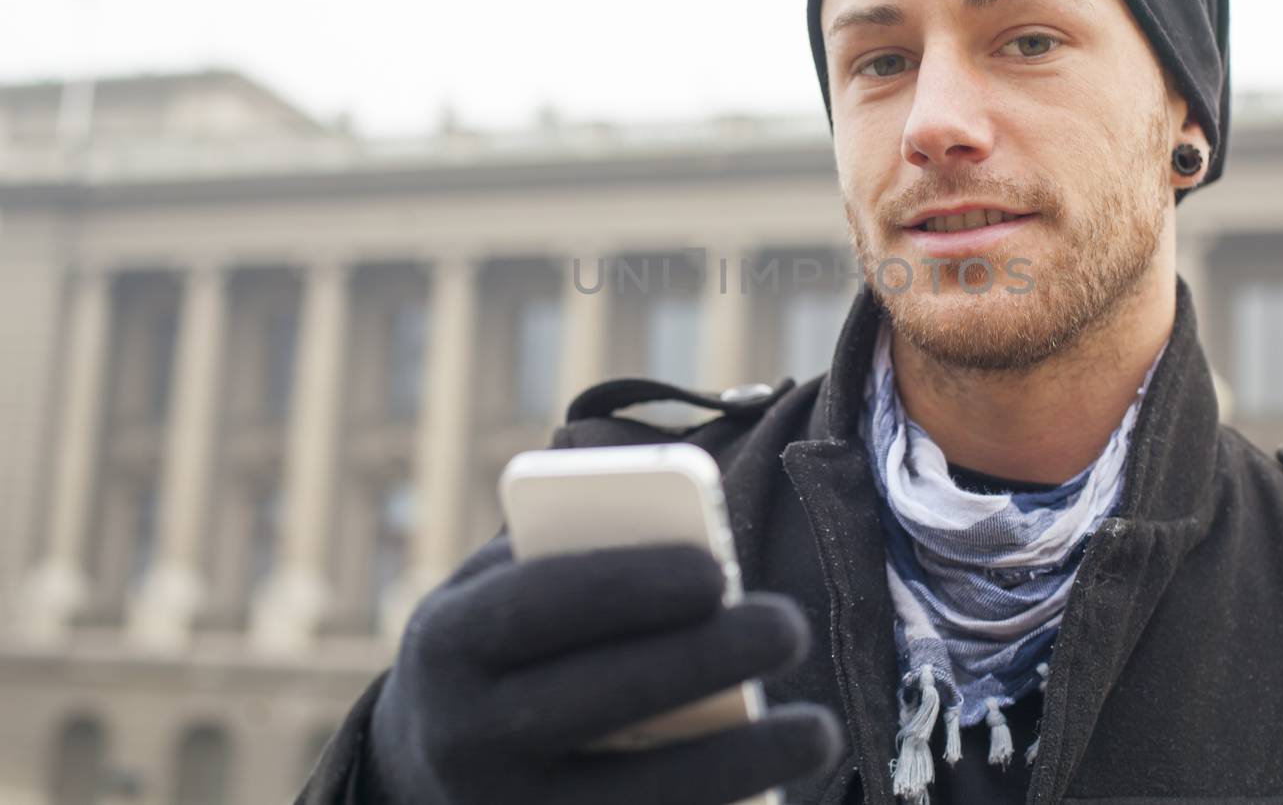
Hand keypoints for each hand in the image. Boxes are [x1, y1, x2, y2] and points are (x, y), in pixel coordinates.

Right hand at [365, 534, 842, 803]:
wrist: (427, 766)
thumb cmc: (506, 646)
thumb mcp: (504, 589)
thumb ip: (574, 555)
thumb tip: (690, 539)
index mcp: (446, 643)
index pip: (535, 605)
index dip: (625, 585)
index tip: (716, 571)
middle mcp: (460, 738)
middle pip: (593, 699)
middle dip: (699, 661)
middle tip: (789, 626)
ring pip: (630, 795)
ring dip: (734, 763)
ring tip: (818, 731)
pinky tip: (777, 791)